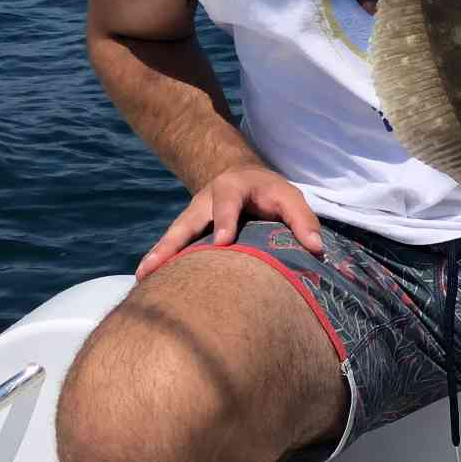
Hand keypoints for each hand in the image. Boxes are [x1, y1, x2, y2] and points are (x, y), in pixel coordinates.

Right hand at [135, 165, 323, 279]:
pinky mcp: (187, 232)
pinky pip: (171, 247)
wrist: (241, 177)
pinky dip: (159, 263)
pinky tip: (146, 284)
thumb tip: (316, 250)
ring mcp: (193, 216)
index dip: (224, 220)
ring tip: (144, 277)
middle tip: (161, 265)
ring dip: (159, 255)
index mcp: (233, 188)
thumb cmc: (270, 193)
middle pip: (187, 220)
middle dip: (174, 242)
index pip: (227, 202)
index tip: (222, 243)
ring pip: (173, 235)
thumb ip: (303, 220)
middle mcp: (206, 201)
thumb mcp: (289, 197)